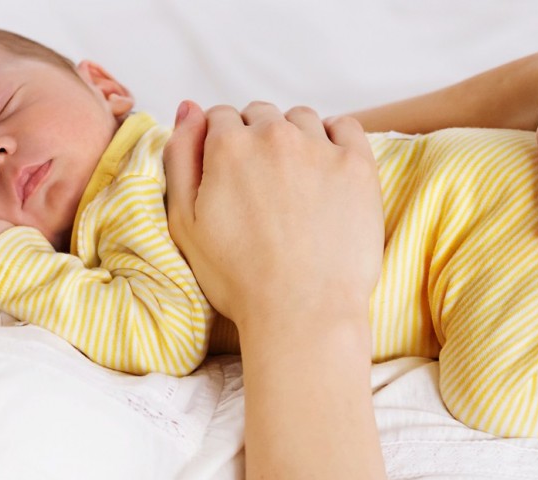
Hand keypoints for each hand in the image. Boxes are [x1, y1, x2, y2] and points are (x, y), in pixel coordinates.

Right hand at [163, 100, 382, 326]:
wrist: (303, 312)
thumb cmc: (238, 278)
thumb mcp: (185, 223)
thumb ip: (180, 158)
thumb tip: (189, 108)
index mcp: (227, 147)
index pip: (219, 116)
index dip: (219, 141)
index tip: (229, 171)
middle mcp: (273, 136)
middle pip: (260, 114)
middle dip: (255, 138)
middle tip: (260, 183)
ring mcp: (319, 148)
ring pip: (301, 118)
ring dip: (293, 137)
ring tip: (294, 180)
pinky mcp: (357, 165)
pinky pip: (346, 127)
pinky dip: (334, 137)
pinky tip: (326, 166)